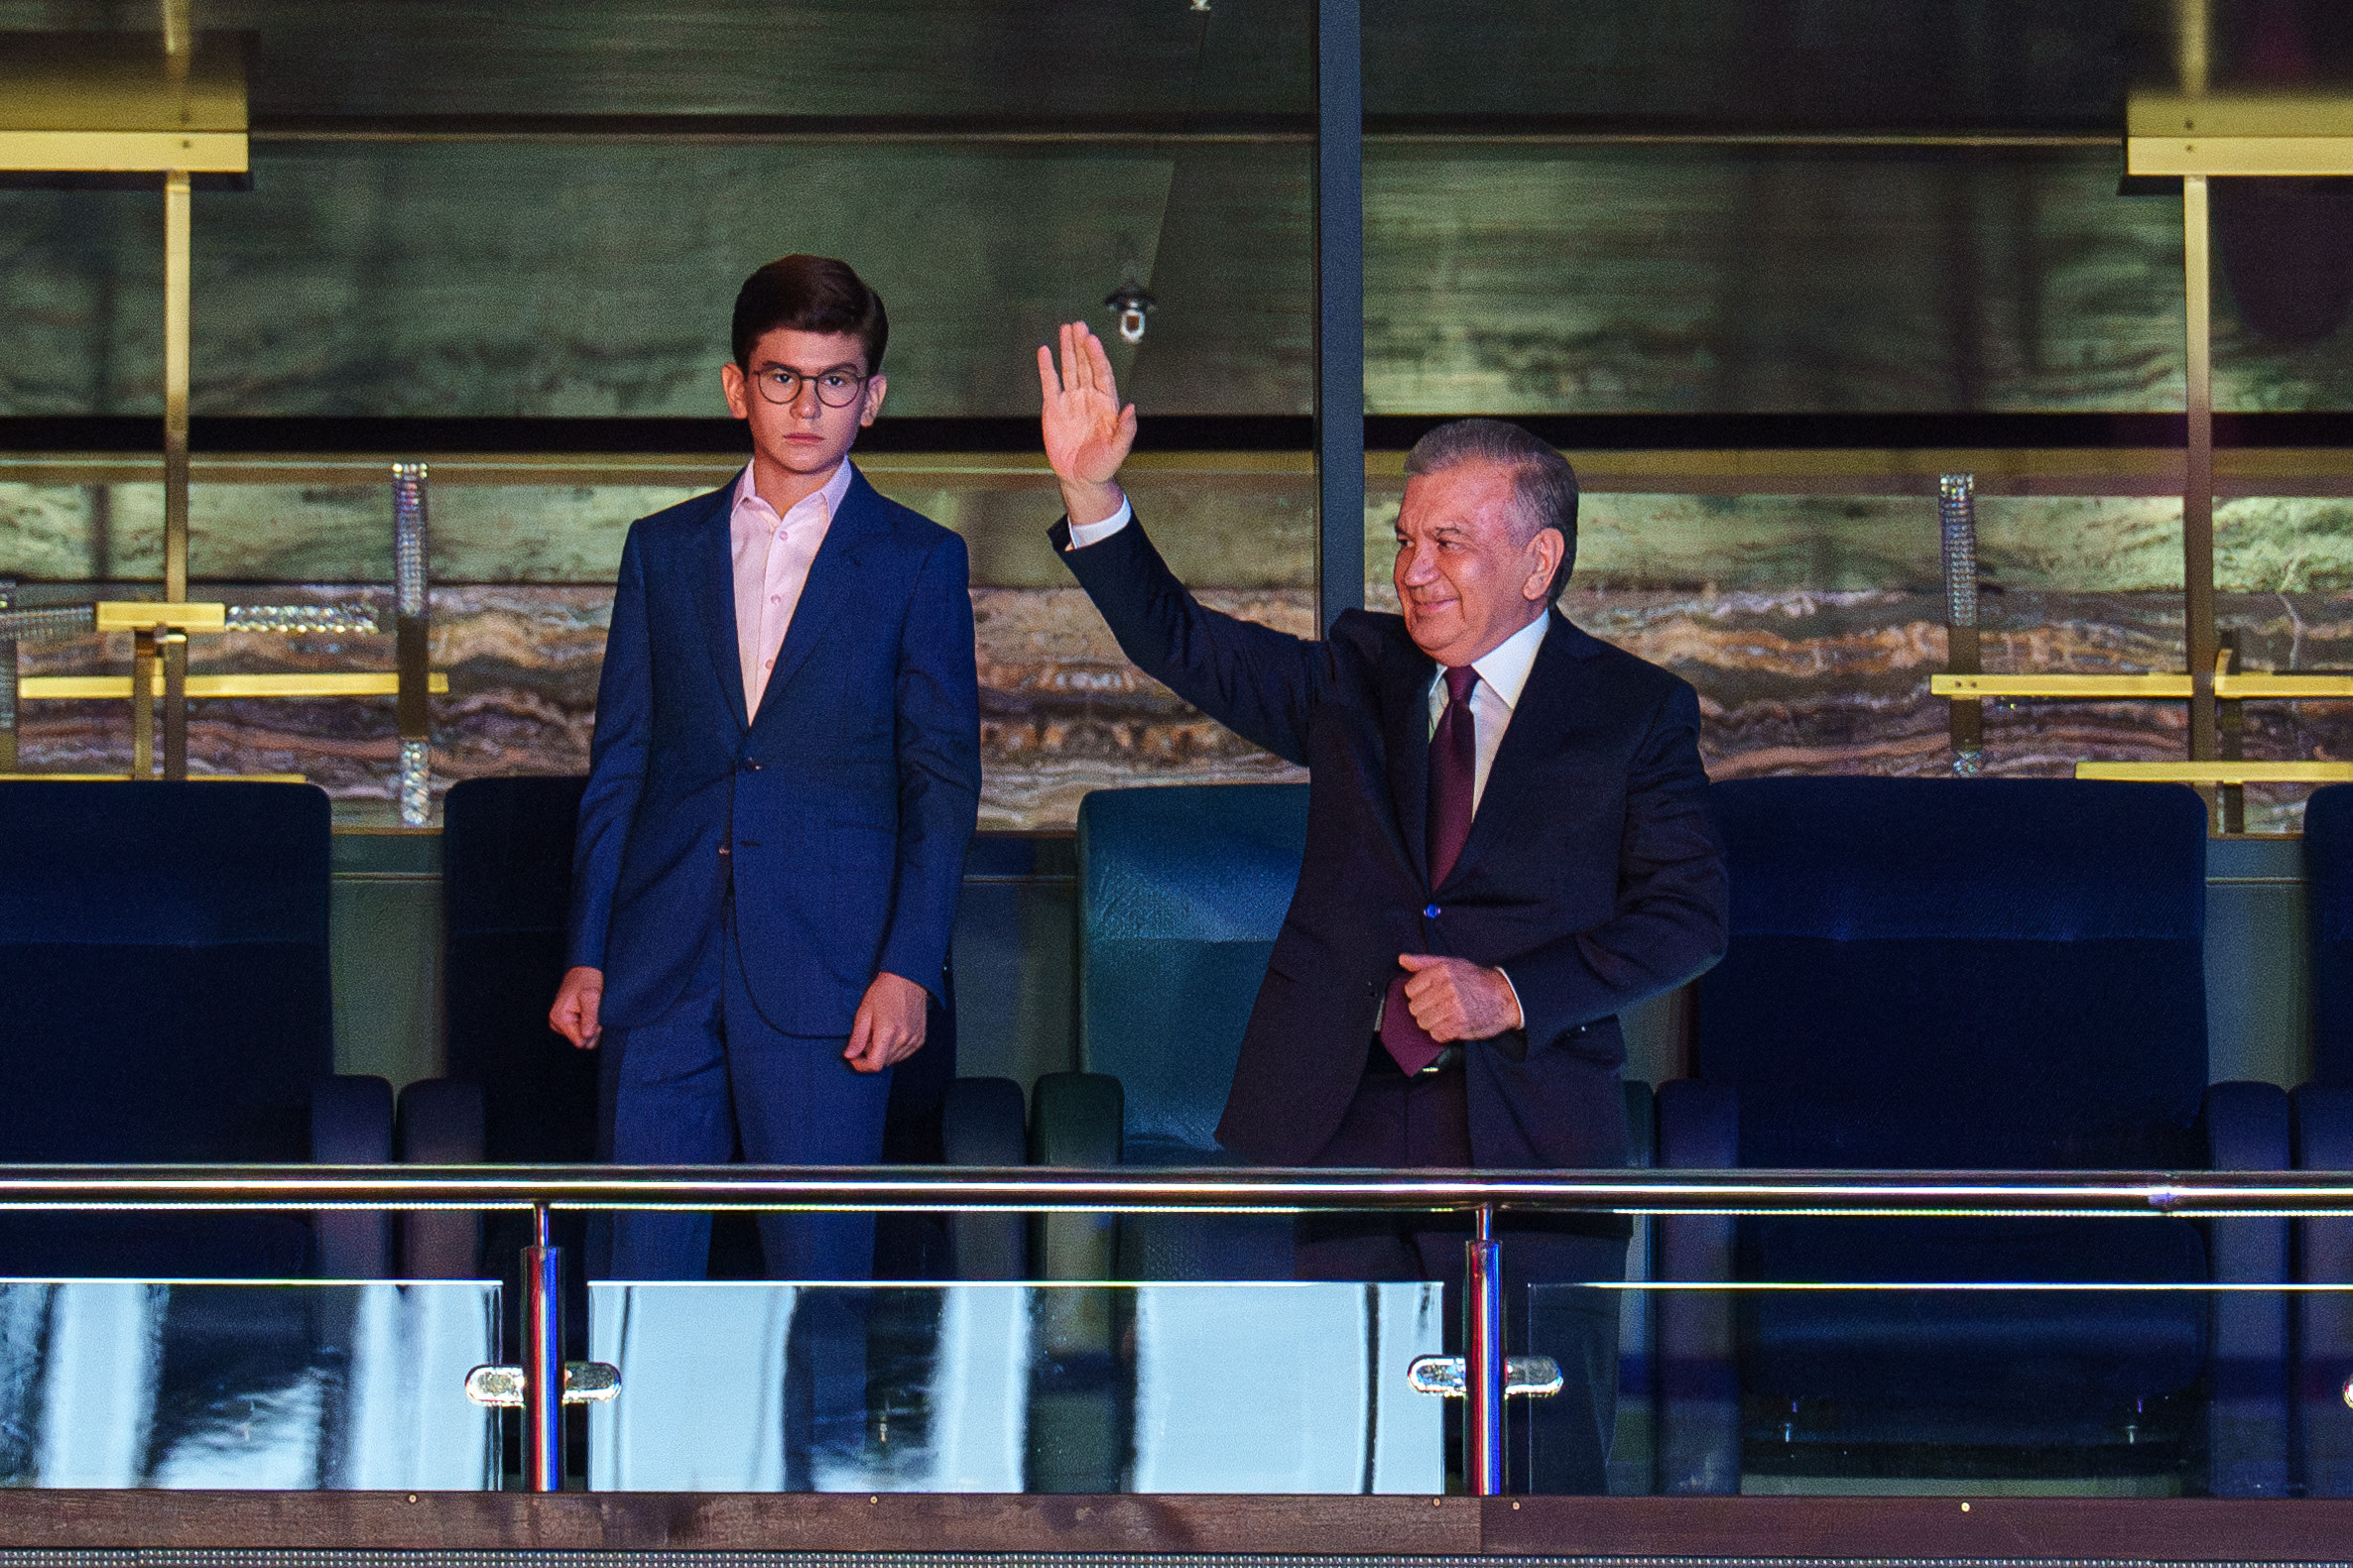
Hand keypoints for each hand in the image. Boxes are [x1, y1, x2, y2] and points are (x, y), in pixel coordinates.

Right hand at [550, 965, 604, 1049]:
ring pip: (583, 1038)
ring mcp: (561, 1024)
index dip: (592, 1035)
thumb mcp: (591, 997)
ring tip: (594, 1013)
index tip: (598, 1022)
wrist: (583, 970)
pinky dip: (590, 1026)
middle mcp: (556, 1024)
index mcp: (559, 1018)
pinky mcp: (567, 1023)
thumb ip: (590, 1017)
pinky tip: (591, 1015)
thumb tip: (587, 1036)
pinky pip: (582, 1033)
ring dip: (592, 1028)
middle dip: (593, 1032)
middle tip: (598, 1015)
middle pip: (582, 1042)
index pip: (579, 1042)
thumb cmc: (587, 981)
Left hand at [845, 970, 929, 1072]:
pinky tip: (891, 1033)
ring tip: (880, 1032)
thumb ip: (857, 1037)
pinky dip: (894, 1049)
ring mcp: (915, 1040)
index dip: (861, 1065)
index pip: (874, 1065)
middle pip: (883, 1063)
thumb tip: (849, 1056)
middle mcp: (904, 1038)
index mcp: (888, 1032)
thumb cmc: (884, 992)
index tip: (854, 1056)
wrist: (908, 979)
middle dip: (870, 1055)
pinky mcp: (920, 1039)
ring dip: (883, 1053)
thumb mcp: (864, 1011)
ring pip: (893, 1060)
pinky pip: (903, 1054)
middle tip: (867, 1036)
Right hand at [1037, 321, 1136, 525]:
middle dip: (1082, 344)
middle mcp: (1089, 397)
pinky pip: (1049, 383)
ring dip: (1067, 348)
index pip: (1102, 373)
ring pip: (1068, 368)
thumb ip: (1126, 429)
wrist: (1080, 478)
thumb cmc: (1103, 465)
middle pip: (1085, 364)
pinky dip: (1046, 367)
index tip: (1092, 340)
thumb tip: (1132, 408)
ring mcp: (1071, 400)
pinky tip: (1045, 351)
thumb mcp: (1119, 449)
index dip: (1097, 356)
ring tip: (1065, 329)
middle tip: (1079, 325)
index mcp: (1106, 403)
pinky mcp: (1053, 408)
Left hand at [1397, 953, 1522, 1042]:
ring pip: (1423, 1022)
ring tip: (1446, 1015)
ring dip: (1432, 1022)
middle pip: (1414, 1008)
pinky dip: (1442, 1033)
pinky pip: (1436, 1034)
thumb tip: (1403, 959)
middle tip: (1439, 1006)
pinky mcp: (1459, 1026)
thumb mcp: (1452, 963)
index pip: (1410, 989)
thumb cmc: (1477, 980)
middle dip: (1424, 1009)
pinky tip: (1452, 1024)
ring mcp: (1452, 1008)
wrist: (1505, 997)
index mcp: (1441, 971)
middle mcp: (1446, 988)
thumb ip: (1424, 962)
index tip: (1429, 994)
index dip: (1419, 994)